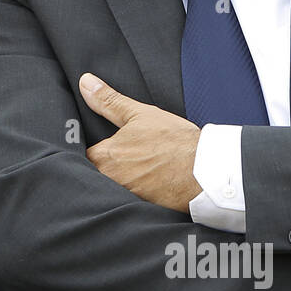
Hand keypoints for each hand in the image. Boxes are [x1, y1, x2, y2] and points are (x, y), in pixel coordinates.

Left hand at [79, 73, 202, 212]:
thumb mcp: (140, 114)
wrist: (206, 171)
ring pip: (110, 187)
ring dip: (117, 180)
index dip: (90, 147)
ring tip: (134, 169)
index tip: (100, 144)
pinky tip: (145, 184)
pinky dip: (132, 193)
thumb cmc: (174, 142)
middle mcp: (110, 181)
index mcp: (105, 157)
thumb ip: (109, 101)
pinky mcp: (141, 208)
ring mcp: (126, 196)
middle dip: (102, 166)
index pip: (84, 154)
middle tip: (120, 157)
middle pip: (94, 173)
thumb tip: (85, 82)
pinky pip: (127, 200)